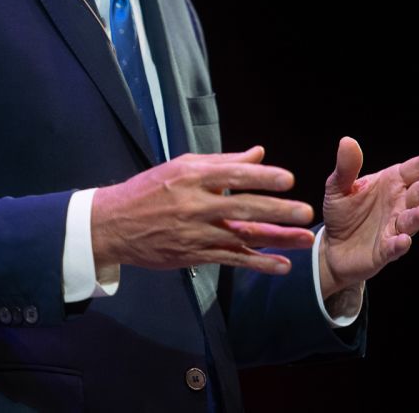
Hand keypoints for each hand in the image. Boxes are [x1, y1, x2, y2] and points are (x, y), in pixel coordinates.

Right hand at [91, 146, 316, 275]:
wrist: (113, 224)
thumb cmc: (148, 190)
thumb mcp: (180, 167)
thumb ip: (222, 162)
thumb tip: (258, 153)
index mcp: (191, 177)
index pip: (232, 175)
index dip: (261, 177)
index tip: (287, 179)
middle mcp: (194, 205)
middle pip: (243, 208)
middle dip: (277, 210)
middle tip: (305, 212)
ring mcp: (195, 233)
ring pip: (242, 237)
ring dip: (276, 240)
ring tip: (304, 240)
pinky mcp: (194, 255)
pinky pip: (231, 259)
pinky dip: (257, 263)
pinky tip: (280, 265)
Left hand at [317, 138, 418, 298]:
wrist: (332, 246)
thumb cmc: (341, 212)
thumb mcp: (338, 185)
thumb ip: (346, 166)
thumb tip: (347, 141)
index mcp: (392, 183)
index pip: (415, 169)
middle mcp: (399, 204)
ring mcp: (394, 228)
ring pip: (411, 221)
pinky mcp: (385, 251)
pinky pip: (394, 247)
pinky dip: (400, 244)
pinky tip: (404, 239)